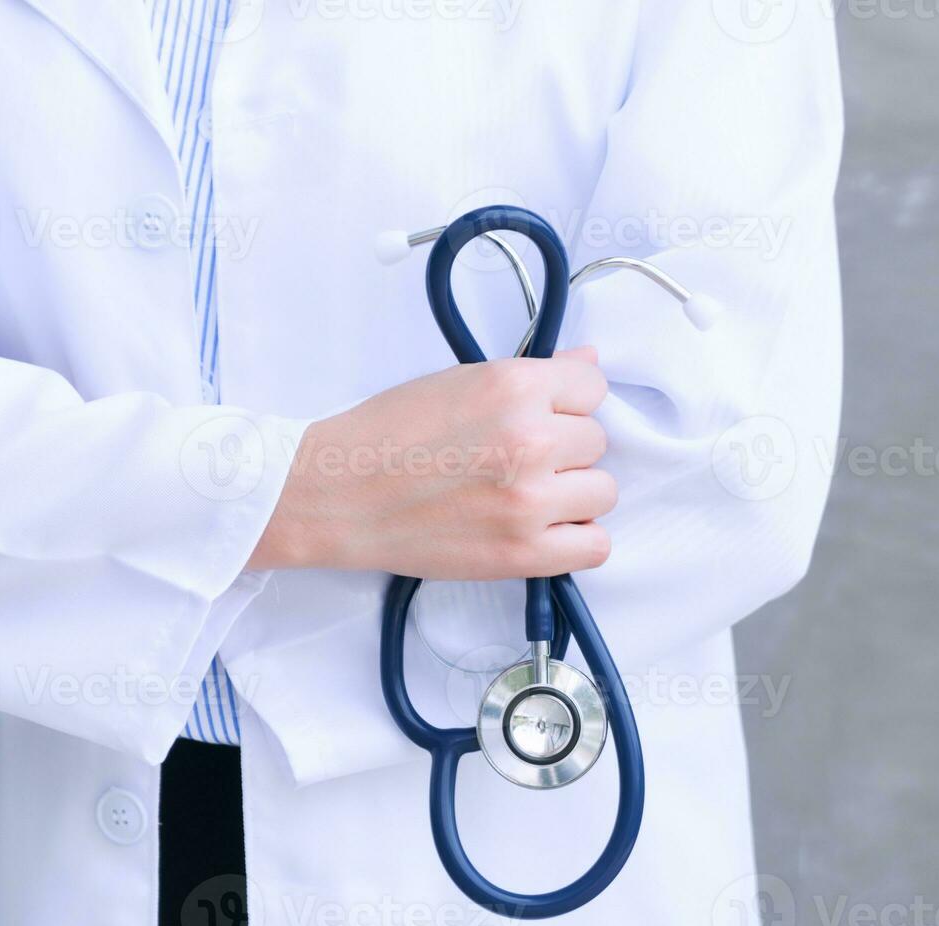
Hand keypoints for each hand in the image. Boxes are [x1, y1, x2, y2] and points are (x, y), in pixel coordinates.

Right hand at [247, 347, 615, 579]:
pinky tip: (542, 529)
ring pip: (602, 490)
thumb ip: (531, 375)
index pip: (593, 387)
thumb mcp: (460, 380)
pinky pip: (595, 545)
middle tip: (518, 459)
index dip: (567, 404)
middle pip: (596, 441)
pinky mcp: (522, 552)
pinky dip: (576, 539)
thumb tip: (590, 360)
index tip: (542, 417)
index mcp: (515, 387)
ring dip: (573, 494)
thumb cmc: (388, 435)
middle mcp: (530, 440)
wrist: (336, 495)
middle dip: (565, 449)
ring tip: (526, 495)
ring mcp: (530, 500)